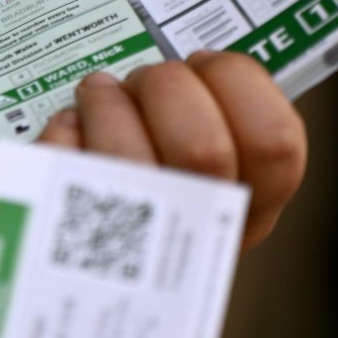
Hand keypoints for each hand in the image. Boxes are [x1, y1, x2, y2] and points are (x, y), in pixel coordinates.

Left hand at [38, 51, 305, 250]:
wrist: (83, 278)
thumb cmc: (151, 196)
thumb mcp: (204, 158)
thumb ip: (211, 114)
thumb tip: (194, 60)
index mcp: (248, 205)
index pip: (274, 141)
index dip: (237, 81)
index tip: (202, 63)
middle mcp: (199, 229)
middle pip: (203, 148)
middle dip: (166, 87)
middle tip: (142, 81)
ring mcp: (133, 242)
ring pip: (128, 159)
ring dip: (107, 104)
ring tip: (97, 94)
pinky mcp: (69, 238)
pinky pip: (64, 170)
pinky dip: (62, 134)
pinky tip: (67, 130)